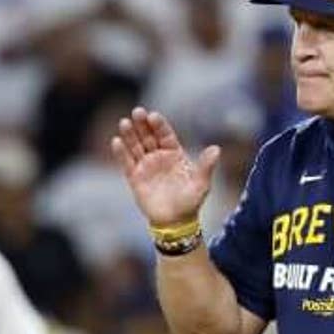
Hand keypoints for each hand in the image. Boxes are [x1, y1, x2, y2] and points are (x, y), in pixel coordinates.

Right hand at [110, 107, 219, 228]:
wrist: (175, 222)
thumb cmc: (190, 202)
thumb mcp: (201, 184)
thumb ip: (206, 166)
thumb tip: (217, 149)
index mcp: (174, 154)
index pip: (165, 135)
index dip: (159, 125)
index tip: (153, 116)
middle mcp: (158, 157)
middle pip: (148, 136)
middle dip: (142, 124)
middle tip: (137, 111)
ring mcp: (146, 166)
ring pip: (136, 146)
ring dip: (130, 134)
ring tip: (124, 122)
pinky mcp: (135, 178)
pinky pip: (127, 163)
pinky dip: (121, 152)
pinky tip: (116, 141)